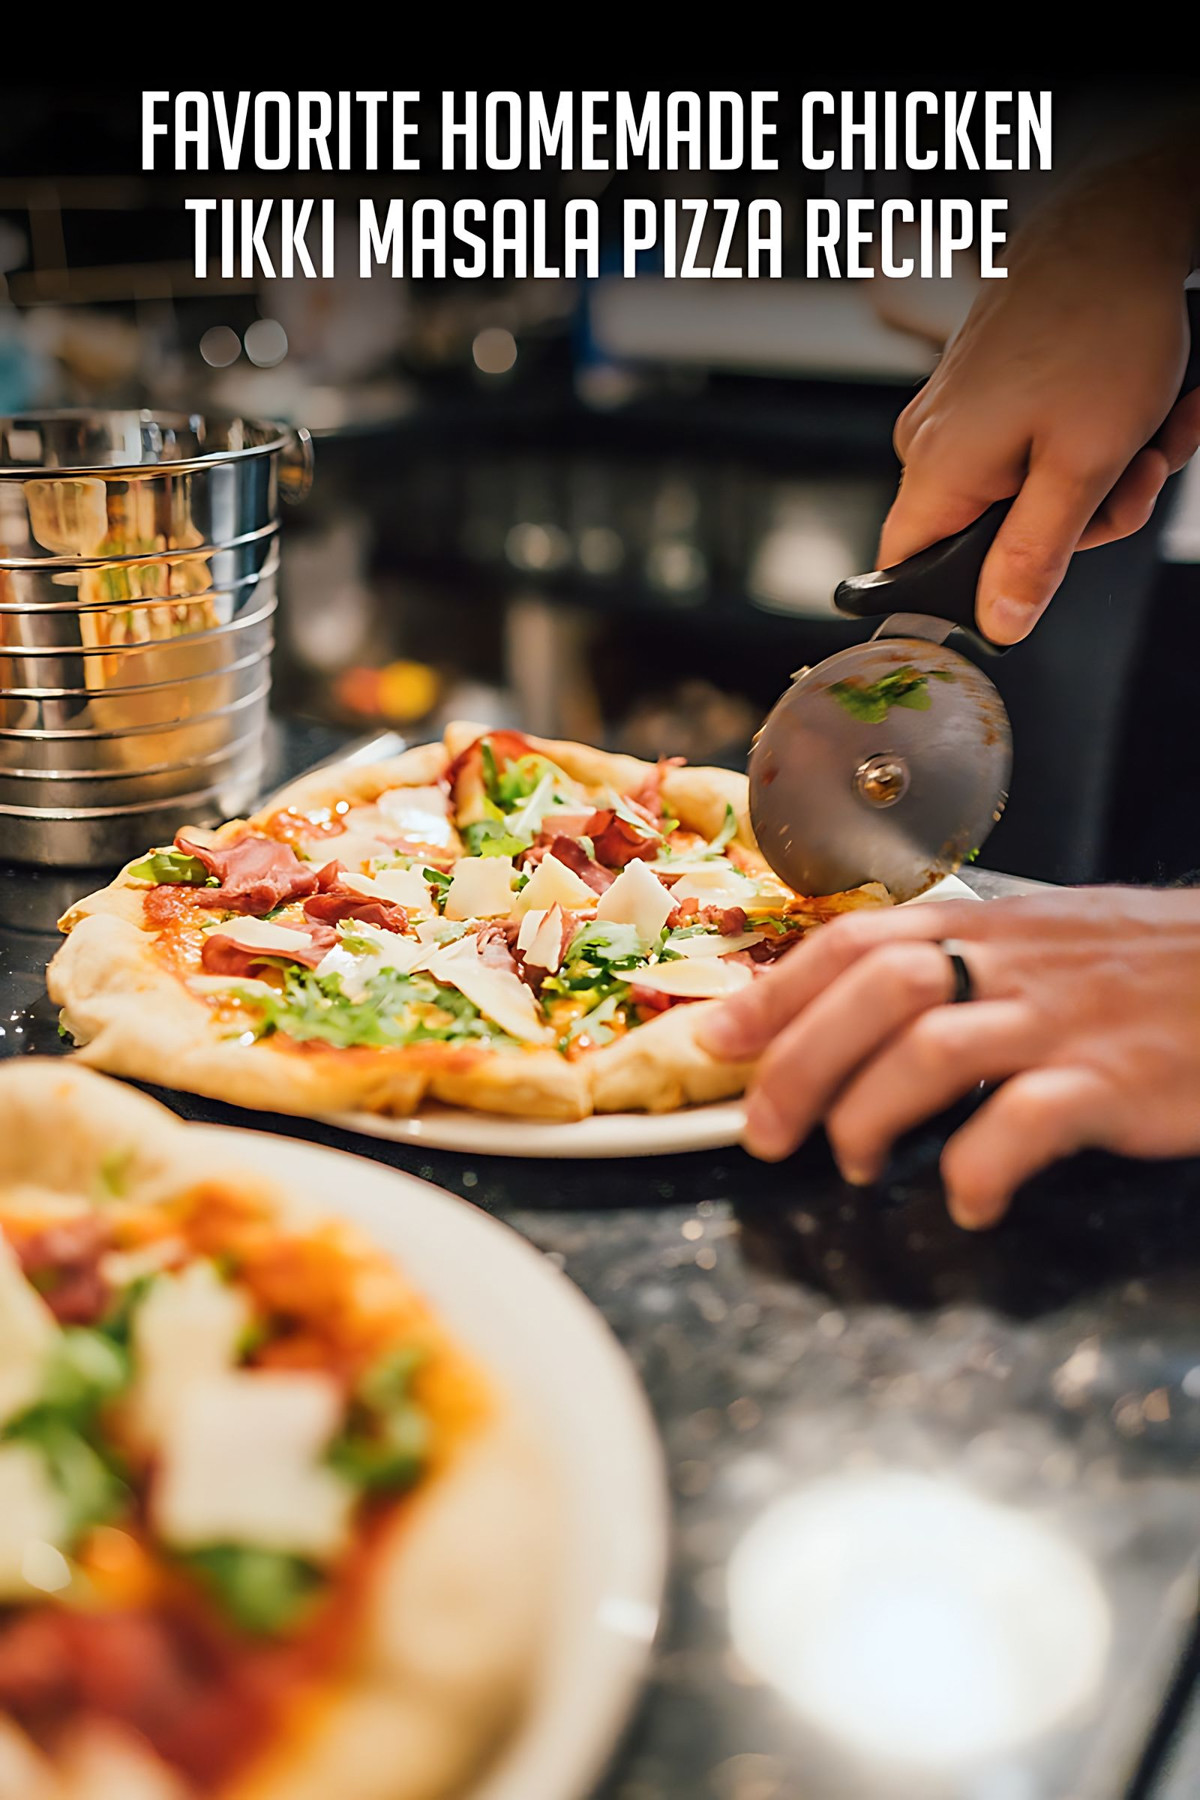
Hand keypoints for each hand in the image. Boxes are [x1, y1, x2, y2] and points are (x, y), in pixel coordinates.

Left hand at [698, 889, 1199, 1228]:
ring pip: (933, 1049)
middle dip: (799, 1064)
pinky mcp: (1116, 1081)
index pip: (858, 943)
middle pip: (877, 993)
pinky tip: (965, 1201)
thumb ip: (957, 965)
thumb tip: (851, 1009)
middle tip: (764, 1132)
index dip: (776, 991)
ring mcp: (1065, 1021)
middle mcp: (1016, 964)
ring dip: (869, 1114)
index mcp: (992, 926)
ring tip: (855, 1166)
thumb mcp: (1046, 944)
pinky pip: (1027, 1120)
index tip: (718, 1040)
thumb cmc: (1148, 969)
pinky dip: (976, 1166)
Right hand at [879, 151, 1199, 644]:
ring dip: (1106, 474)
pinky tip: (1143, 408)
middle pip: (992, 536)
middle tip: (1136, 475)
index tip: (1024, 593)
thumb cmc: (1099, 326)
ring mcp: (959, 412)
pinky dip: (1096, 436)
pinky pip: (1037, 445)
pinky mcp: (989, 387)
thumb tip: (998, 624)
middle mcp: (930, 442)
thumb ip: (1034, 556)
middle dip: (1082, 519)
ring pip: (1029, 490)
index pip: (906, 572)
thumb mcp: (1082, 465)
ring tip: (1153, 429)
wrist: (1116, 222)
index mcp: (937, 470)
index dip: (960, 599)